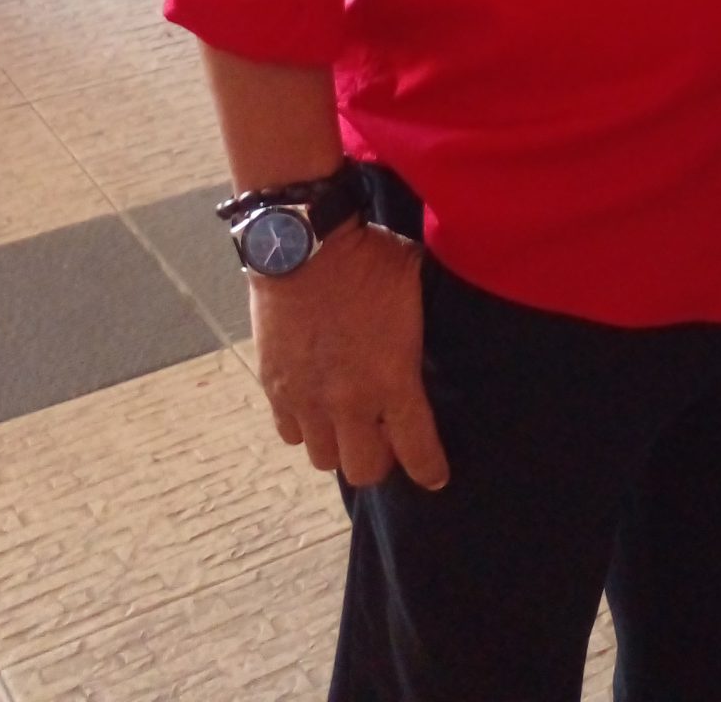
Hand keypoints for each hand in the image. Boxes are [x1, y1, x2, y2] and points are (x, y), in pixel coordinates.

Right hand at [248, 217, 448, 491]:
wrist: (303, 243)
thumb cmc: (368, 256)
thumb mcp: (416, 284)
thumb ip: (424, 325)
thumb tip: (443, 331)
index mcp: (392, 378)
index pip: (417, 450)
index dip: (429, 470)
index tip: (435, 477)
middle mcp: (349, 401)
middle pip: (366, 470)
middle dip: (381, 461)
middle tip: (386, 439)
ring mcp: (308, 398)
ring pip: (325, 458)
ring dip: (340, 444)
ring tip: (348, 422)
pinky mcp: (276, 388)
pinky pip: (290, 433)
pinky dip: (304, 426)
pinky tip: (315, 404)